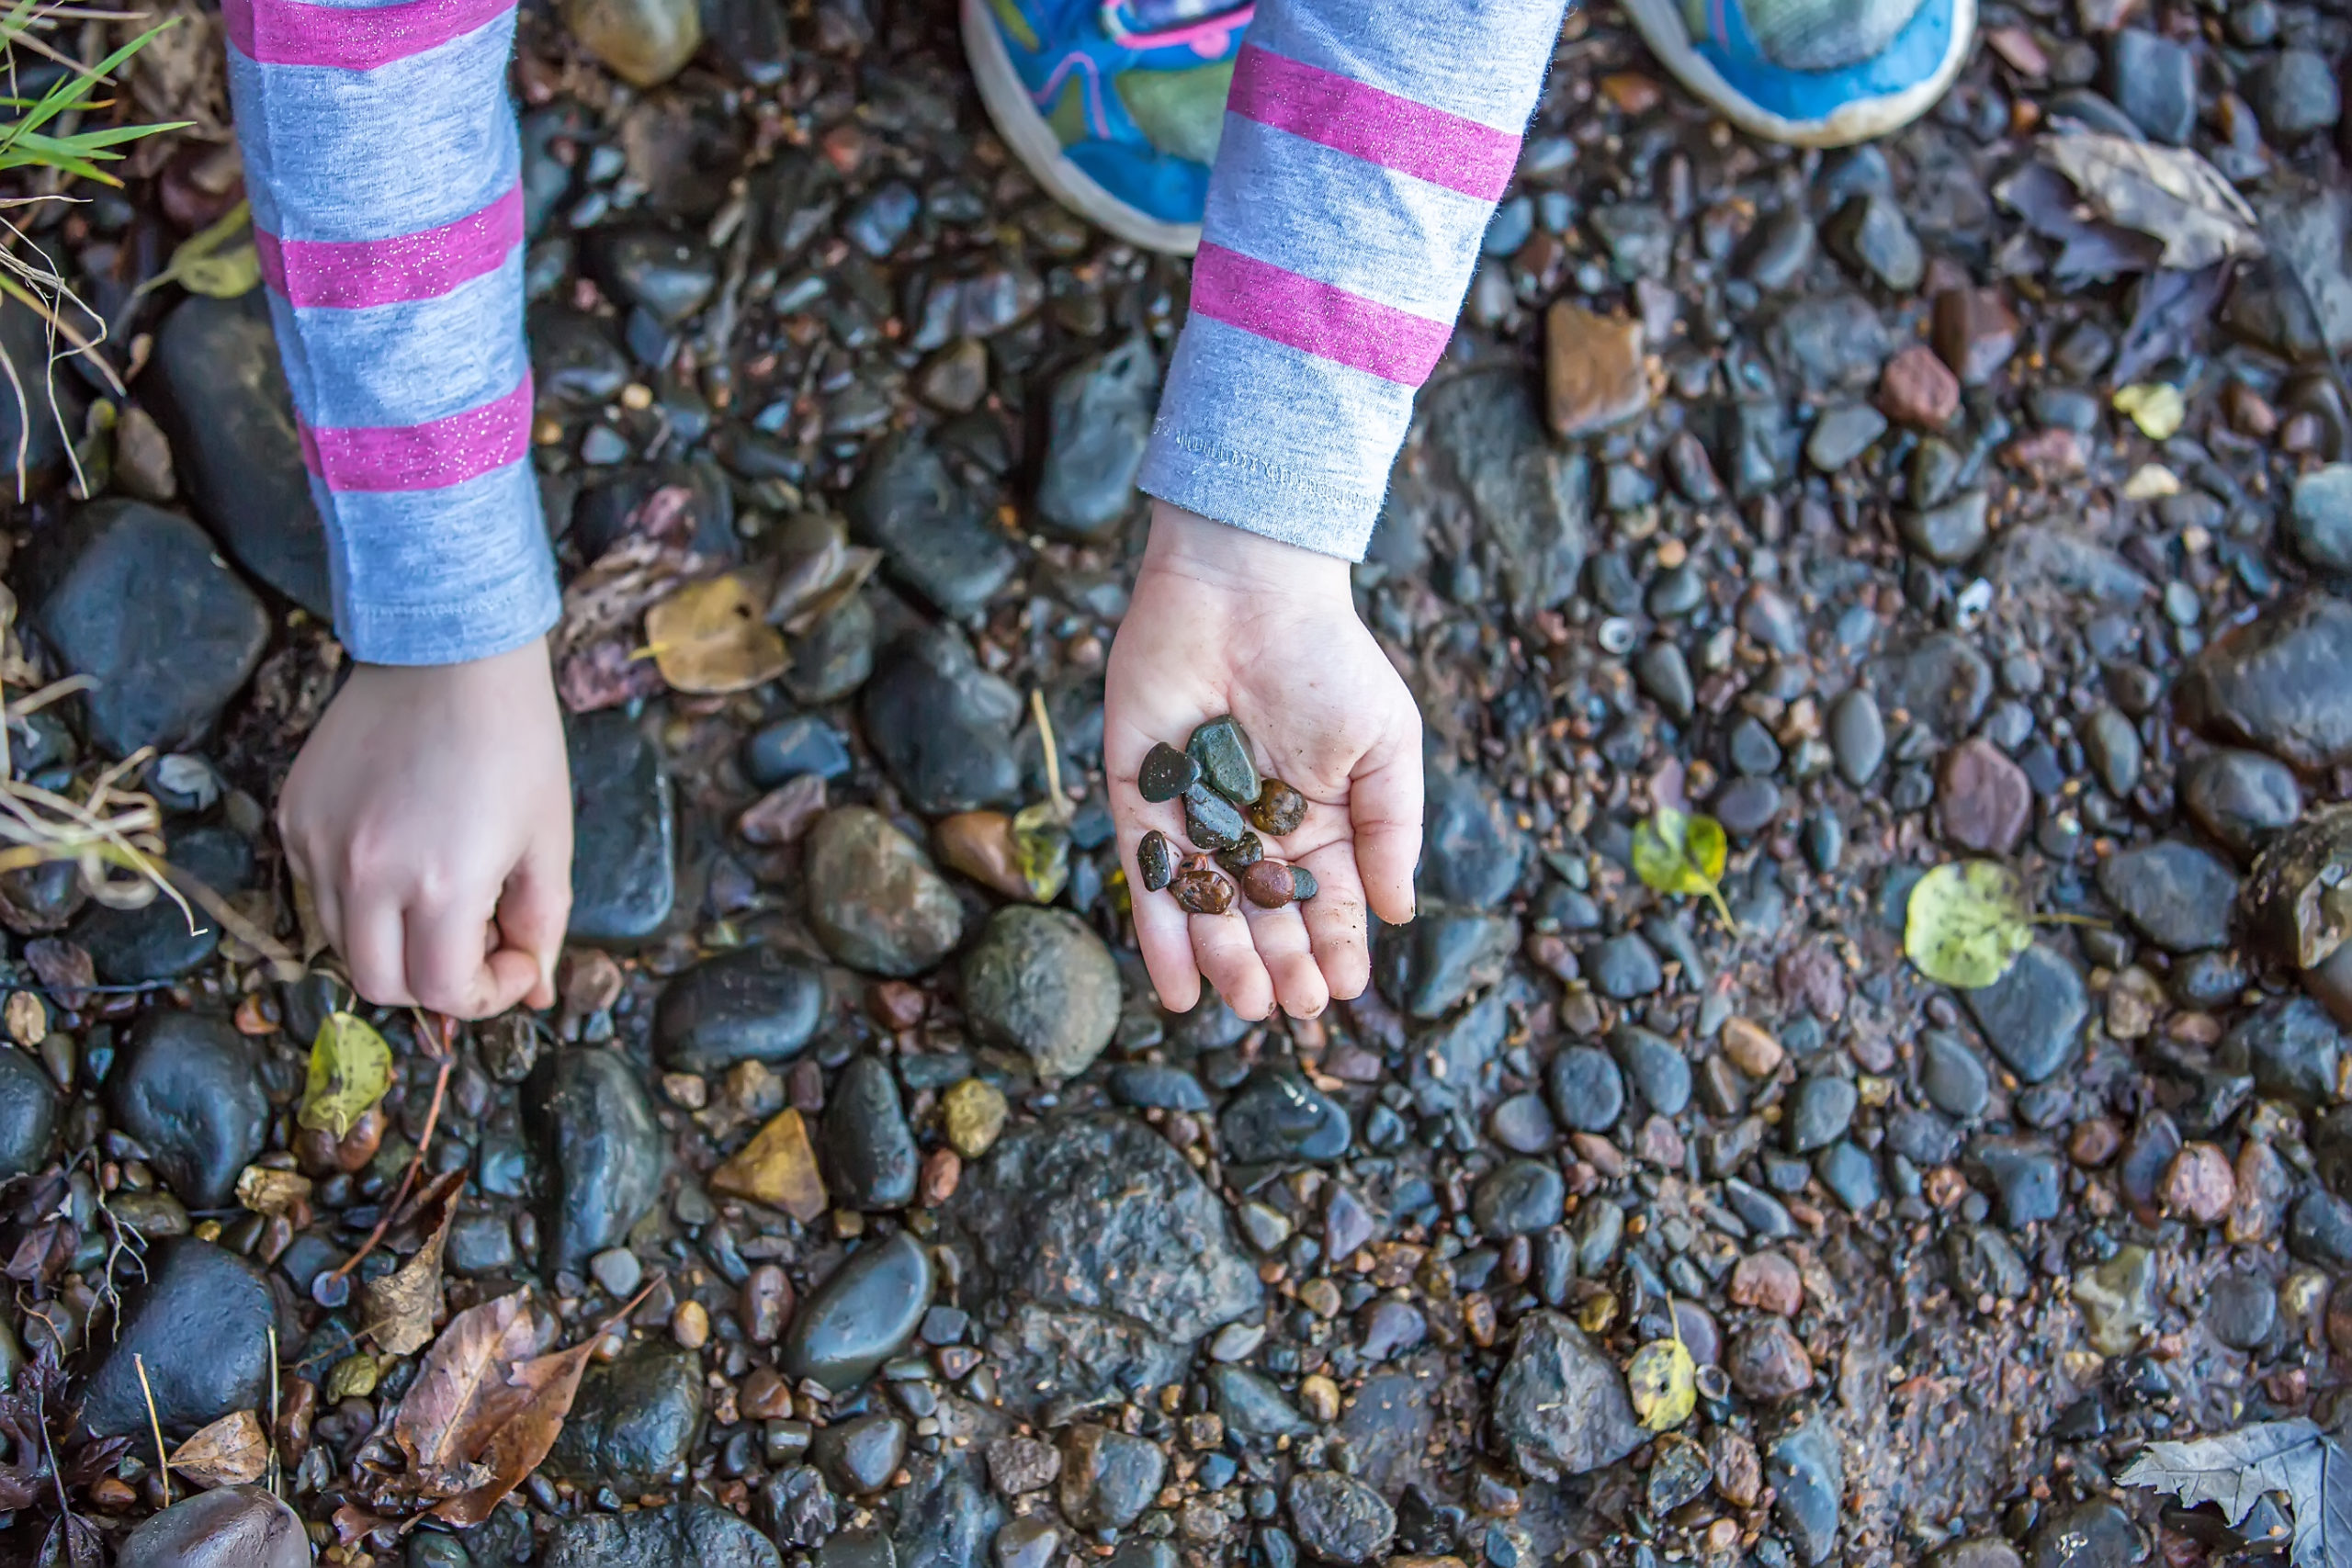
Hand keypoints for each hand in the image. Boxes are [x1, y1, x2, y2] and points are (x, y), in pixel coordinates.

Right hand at [278, 638, 571, 1017]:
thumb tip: (537, 993)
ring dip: (394, 940)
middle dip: (433, 982)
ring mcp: (319, 842)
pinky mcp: (294, 814)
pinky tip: (403, 848)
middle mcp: (367, 872)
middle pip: (380, 984)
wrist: (449, 651)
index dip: (485, 995)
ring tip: (444, 887)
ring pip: (341, 941)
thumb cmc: (515, 741)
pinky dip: (359, 895)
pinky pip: (318, 887)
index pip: (441, 992)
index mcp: (442, 883)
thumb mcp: (549, 840)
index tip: (516, 962)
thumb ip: (541, 926)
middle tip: (477, 938)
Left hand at [1105, 502, 1422, 1019]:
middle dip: (1280, 965)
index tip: (1342, 989)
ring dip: (1224, 961)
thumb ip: (1391, 827)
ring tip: (1244, 1001)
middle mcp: (1254, 832)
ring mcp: (1195, 820)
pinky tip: (1176, 987)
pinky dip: (1158, 935)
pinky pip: (1147, 879)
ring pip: (1207, 910)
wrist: (1245, 588)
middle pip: (1265, 919)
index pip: (1326, 905)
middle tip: (1292, 1005)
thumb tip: (1399, 914)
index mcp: (1318, 824)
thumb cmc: (1327, 660)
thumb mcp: (1385, 744)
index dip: (1335, 949)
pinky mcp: (1139, 802)